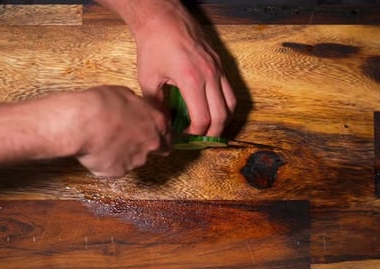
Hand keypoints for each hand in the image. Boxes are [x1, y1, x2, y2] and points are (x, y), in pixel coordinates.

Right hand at [72, 86, 169, 176]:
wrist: (83, 123)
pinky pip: (114, 168)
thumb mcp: (124, 94)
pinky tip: (97, 150)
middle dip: (147, 146)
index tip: (156, 135)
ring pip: (134, 159)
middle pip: (159, 150)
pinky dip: (107, 162)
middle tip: (131, 140)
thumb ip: (135, 106)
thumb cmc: (101, 105)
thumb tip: (131, 108)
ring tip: (106, 141)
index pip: (168, 134)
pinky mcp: (118, 171)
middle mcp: (150, 143)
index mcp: (155, 121)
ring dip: (124, 153)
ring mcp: (136, 160)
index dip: (161, 135)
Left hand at [132, 4, 235, 135]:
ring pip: (231, 104)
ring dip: (223, 120)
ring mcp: (218, 69)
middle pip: (221, 116)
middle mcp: (210, 76)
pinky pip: (230, 90)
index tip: (184, 136)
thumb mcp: (148, 79)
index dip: (195, 134)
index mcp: (191, 81)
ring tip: (210, 128)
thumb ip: (156, 105)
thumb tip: (161, 123)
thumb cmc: (153, 45)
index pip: (203, 119)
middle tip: (200, 139)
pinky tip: (213, 109)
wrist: (163, 19)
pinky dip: (225, 104)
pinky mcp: (220, 64)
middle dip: (212, 133)